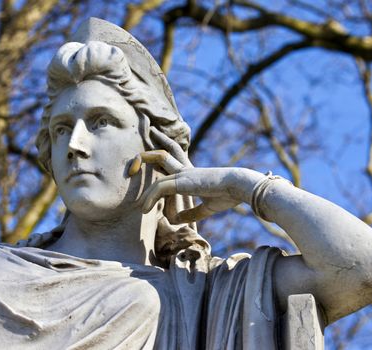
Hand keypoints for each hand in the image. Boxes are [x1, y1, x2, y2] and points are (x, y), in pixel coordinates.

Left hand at [129, 127, 245, 223]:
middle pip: (167, 149)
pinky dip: (150, 197)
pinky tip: (144, 209)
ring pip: (159, 159)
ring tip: (131, 168)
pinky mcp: (183, 181)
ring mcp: (184, 172)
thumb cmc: (228, 196)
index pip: (177, 158)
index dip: (168, 151)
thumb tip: (174, 220)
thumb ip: (190, 213)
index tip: (161, 147)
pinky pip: (160, 187)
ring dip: (143, 161)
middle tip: (151, 131)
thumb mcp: (206, 208)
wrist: (240, 187)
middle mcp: (187, 169)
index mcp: (193, 173)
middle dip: (157, 141)